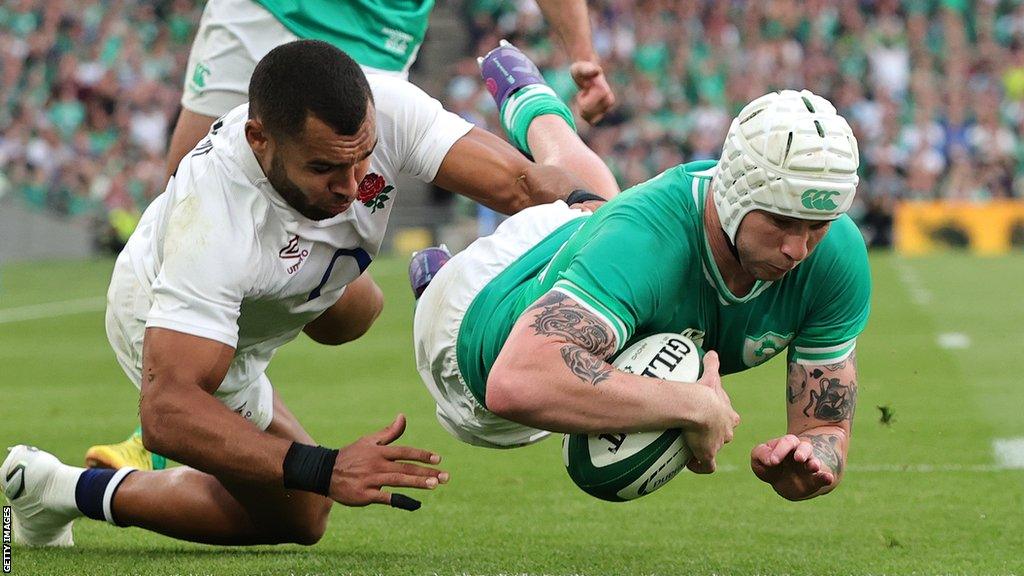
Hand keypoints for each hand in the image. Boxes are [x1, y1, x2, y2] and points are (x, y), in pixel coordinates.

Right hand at [329, 414, 447, 509]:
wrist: (325, 472)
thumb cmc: (351, 455)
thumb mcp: (369, 441)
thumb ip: (389, 432)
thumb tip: (403, 416)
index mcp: (379, 451)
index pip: (405, 452)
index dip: (422, 455)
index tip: (438, 459)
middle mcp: (377, 465)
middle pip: (405, 467)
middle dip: (427, 472)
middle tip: (446, 476)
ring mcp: (371, 480)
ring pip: (398, 481)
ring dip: (418, 482)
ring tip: (435, 485)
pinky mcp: (365, 495)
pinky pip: (386, 498)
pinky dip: (401, 501)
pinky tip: (416, 504)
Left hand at [570, 60, 614, 124]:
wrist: (586, 72)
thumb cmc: (582, 70)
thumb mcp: (581, 69)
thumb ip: (587, 70)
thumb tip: (597, 70)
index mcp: (604, 92)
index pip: (587, 108)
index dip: (582, 100)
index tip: (585, 89)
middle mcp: (609, 101)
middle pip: (588, 115)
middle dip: (582, 105)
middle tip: (585, 92)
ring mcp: (607, 108)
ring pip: (590, 120)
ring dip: (584, 109)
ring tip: (586, 97)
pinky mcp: (604, 113)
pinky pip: (591, 121)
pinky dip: (586, 114)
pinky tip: (588, 103)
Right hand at [681, 351, 740, 473]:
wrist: (699, 407)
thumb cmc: (704, 392)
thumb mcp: (711, 376)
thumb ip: (712, 364)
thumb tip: (712, 351)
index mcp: (729, 415)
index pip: (729, 419)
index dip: (721, 419)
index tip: (710, 419)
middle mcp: (726, 431)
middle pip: (723, 435)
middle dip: (714, 436)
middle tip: (698, 433)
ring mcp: (718, 445)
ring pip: (714, 449)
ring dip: (704, 450)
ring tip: (689, 447)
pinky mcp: (708, 455)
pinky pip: (707, 466)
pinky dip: (700, 466)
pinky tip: (690, 463)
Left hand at [750, 434, 836, 500]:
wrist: (784, 482)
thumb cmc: (770, 466)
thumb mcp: (759, 459)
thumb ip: (760, 455)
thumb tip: (769, 461)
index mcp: (787, 445)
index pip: (787, 442)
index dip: (780, 450)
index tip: (772, 462)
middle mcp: (800, 453)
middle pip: (804, 447)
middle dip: (802, 452)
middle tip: (798, 458)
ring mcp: (809, 466)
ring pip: (814, 461)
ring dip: (814, 463)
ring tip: (814, 467)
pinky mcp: (814, 481)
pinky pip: (822, 478)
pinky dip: (826, 477)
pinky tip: (828, 478)